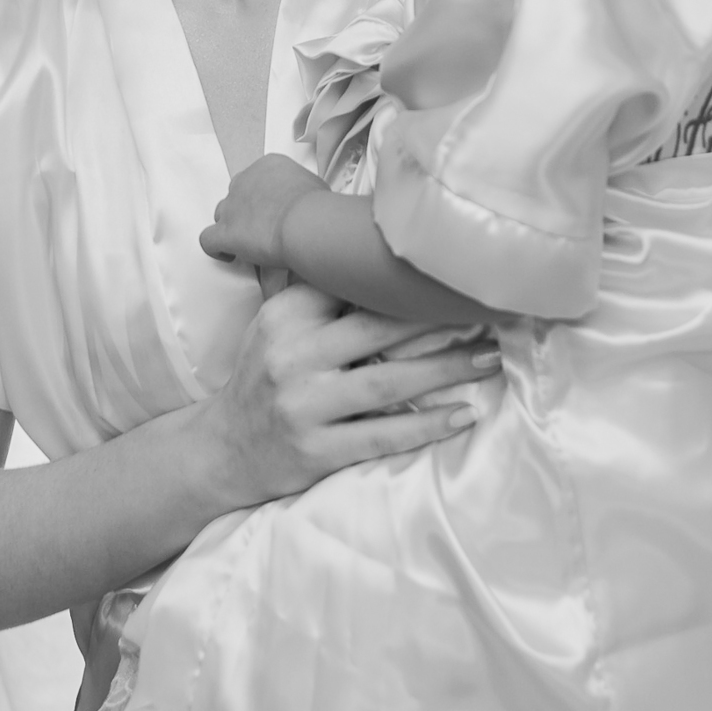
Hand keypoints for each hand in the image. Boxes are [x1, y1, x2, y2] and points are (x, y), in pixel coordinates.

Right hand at [200, 284, 501, 505]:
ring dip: (446, 369)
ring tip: (488, 359)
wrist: (223, 449)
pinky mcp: (318, 450)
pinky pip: (383, 435)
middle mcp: (294, 357)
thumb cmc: (265, 377)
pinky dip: (427, 425)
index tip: (452, 274)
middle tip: (488, 314)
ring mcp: (305, 406)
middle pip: (379, 331)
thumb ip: (323, 298)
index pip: (350, 288)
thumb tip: (387, 260)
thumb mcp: (278, 326)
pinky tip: (463, 414)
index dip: (404, 282)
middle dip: (439, 322)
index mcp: (287, 317)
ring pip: (389, 383)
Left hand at [201, 153, 327, 269]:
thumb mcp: (314, 186)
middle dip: (245, 211)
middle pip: (236, 195)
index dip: (262, 197)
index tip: (271, 209)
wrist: (304, 220)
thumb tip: (305, 202)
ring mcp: (232, 206)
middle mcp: (244, 181)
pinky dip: (216, 248)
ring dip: (231, 227)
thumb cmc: (316, 205)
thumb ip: (301, 189)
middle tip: (261, 227)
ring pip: (221, 215)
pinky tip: (229, 255)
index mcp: (267, 166)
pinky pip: (208, 240)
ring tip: (246, 242)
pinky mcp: (225, 232)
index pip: (256, 178)